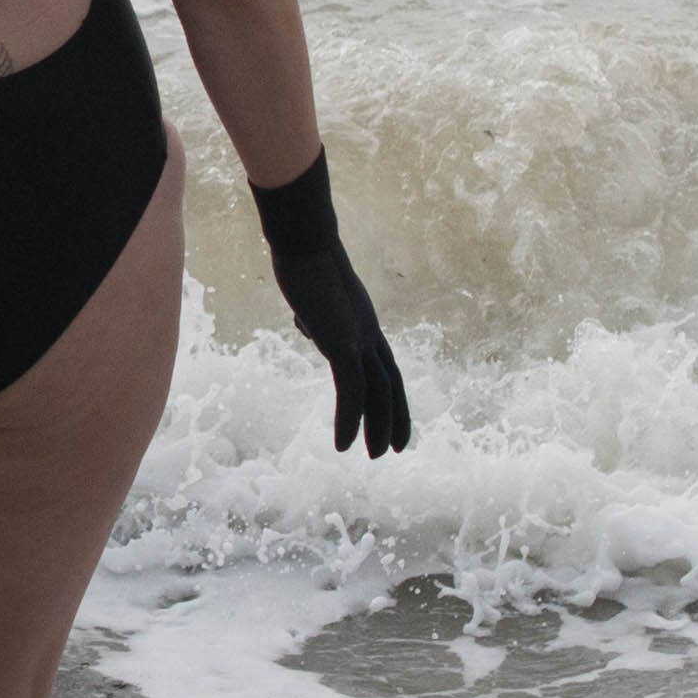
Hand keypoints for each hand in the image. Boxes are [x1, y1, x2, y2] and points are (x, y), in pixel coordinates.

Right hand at [251, 158, 413, 457]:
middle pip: (390, 384)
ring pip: (377, 393)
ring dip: (377, 427)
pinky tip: (343, 444)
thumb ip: (317, 316)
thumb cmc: (304, 261)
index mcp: (364, 325)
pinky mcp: (342, 343)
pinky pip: (352, 392)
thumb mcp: (314, 299)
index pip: (386, 368)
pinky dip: (350, 421)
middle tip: (393, 451)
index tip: (393, 420)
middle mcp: (369, 334)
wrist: (304, 241)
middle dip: (393, 418)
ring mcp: (358, 339)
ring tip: (372, 456)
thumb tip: (309, 325)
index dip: (392, 396)